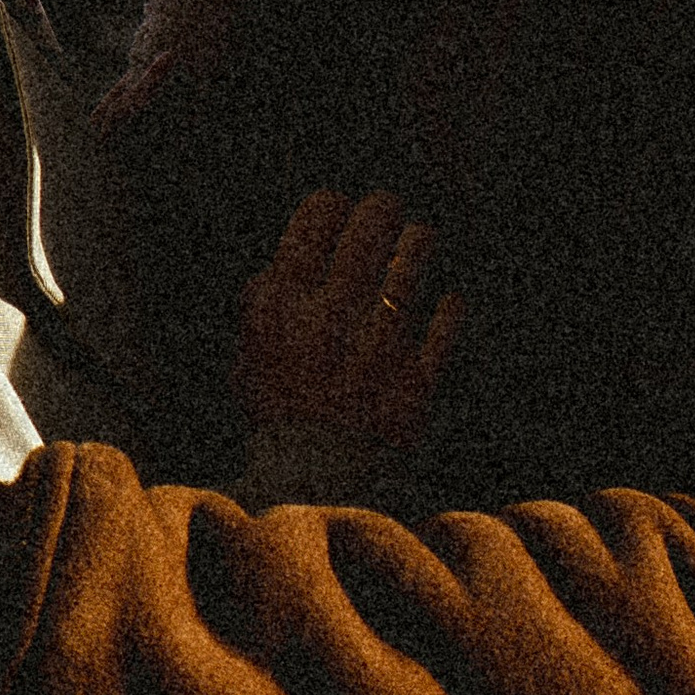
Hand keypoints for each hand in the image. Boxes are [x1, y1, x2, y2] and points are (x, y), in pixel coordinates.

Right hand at [237, 187, 461, 452]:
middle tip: (387, 209)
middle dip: (382, 210)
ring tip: (420, 240)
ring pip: (413, 263)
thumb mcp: (245, 359)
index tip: (338, 208)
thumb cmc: (275, 419)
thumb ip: (259, 308)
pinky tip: (446, 301)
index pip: (314, 219)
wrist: (311, 489)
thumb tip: (275, 268)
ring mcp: (376, 347)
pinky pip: (446, 322)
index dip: (329, 205)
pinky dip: (449, 307)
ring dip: (418, 244)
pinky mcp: (415, 380)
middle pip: (369, 228)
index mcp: (282, 307)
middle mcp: (330, 318)